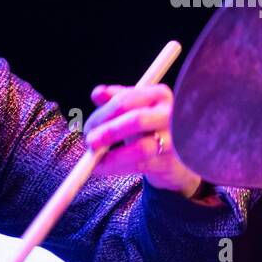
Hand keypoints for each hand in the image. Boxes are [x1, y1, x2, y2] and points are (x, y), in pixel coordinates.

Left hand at [83, 83, 201, 197]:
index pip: (125, 100)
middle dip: (108, 132)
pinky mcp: (169, 162)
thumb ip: (115, 99)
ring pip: (141, 148)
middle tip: (90, 142)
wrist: (174, 155)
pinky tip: (105, 168)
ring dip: (113, 156)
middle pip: (136, 120)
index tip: (88, 127)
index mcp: (159, 95)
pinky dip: (117, 168)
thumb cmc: (148, 127)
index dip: (102, 114)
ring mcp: (173, 140)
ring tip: (95, 160)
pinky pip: (140, 166)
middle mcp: (169, 115)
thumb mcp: (133, 108)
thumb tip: (97, 93)